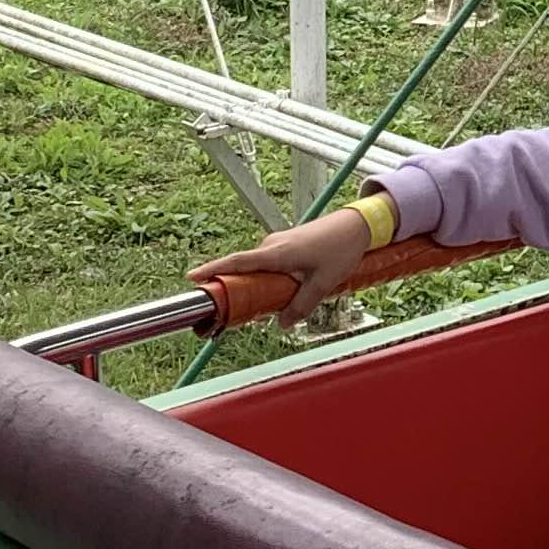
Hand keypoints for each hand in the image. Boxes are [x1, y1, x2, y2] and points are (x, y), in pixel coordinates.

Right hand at [188, 207, 372, 326]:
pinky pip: (268, 265)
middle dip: (232, 289)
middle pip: (243, 269)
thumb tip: (283, 323)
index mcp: (276, 253)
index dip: (213, 269)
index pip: (237, 262)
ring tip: (255, 308)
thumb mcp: (322, 283)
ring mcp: (277, 244)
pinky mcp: (285, 246)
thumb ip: (301, 305)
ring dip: (255, 286)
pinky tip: (279, 293)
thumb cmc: (340, 249)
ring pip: (258, 269)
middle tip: (223, 311)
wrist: (357, 225)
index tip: (192, 277)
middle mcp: (271, 246)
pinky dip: (267, 279)